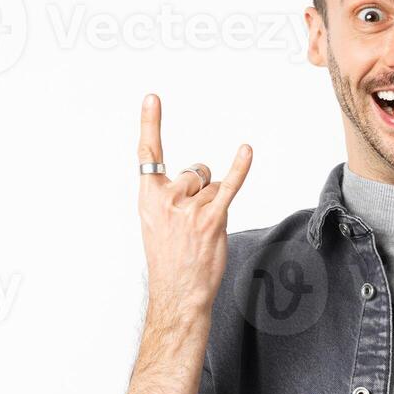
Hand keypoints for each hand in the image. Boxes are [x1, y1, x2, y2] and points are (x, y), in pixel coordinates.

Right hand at [138, 93, 252, 322]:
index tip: (152, 98)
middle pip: (195, 171)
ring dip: (213, 203)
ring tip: (201, 232)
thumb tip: (202, 177)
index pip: (148, 155)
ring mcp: (189, 209)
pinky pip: (228, 187)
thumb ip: (170, 195)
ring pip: (212, 185)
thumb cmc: (169, 259)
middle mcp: (166, 200)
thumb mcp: (155, 223)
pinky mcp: (212, 220)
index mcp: (148, 199)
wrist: (178, 294)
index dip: (150, 124)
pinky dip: (239, 169)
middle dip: (200, 189)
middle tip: (190, 222)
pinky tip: (245, 151)